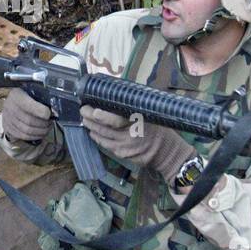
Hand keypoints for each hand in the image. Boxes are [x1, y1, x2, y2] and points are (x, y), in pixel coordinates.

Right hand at [1, 87, 51, 142]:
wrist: (11, 102)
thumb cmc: (25, 96)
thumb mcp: (32, 91)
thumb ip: (41, 98)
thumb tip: (54, 110)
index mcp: (17, 95)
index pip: (28, 106)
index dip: (41, 111)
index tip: (50, 114)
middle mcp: (9, 107)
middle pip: (29, 121)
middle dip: (43, 124)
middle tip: (51, 122)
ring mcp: (7, 119)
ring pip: (27, 130)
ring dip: (41, 131)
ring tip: (47, 128)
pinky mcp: (8, 128)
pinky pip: (23, 136)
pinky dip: (35, 136)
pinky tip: (40, 133)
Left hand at [81, 105, 195, 178]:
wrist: (166, 153)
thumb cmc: (159, 130)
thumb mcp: (151, 115)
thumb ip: (135, 108)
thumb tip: (117, 95)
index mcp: (139, 122)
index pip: (118, 120)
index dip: (104, 116)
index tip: (94, 109)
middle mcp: (130, 136)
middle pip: (105, 127)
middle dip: (91, 118)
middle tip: (83, 110)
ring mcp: (125, 147)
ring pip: (102, 136)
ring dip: (91, 127)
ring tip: (85, 119)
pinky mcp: (122, 154)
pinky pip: (106, 145)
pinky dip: (98, 137)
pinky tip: (93, 131)